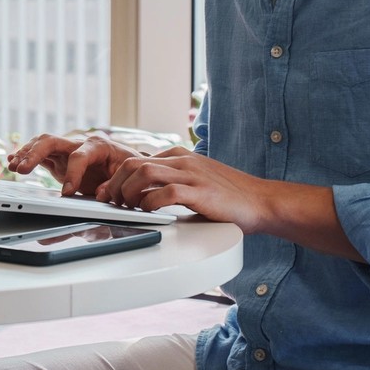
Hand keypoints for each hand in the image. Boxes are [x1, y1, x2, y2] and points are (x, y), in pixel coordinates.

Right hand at [6, 133, 136, 196]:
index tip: (67, 192)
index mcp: (98, 145)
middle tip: (22, 169)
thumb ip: (113, 185)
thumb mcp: (126, 178)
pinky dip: (25, 156)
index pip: (79, 156)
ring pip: (41, 144)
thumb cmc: (127, 170)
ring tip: (13, 166)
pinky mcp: (58, 158)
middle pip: (51, 141)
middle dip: (34, 154)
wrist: (127, 165)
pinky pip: (39, 154)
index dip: (72, 173)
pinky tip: (11, 161)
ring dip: (25, 154)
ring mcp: (66, 149)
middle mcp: (78, 143)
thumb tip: (100, 194)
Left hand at [95, 147, 269, 230]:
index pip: (135, 160)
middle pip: (133, 164)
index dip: (116, 178)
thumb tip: (144, 193)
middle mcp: (183, 161)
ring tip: (126, 207)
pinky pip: (166, 192)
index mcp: (179, 157)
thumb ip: (172, 181)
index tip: (107, 194)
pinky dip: (150, 202)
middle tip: (111, 202)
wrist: (261, 202)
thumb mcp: (195, 180)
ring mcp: (191, 175)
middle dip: (115, 184)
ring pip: (144, 172)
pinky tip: (148, 212)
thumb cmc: (229, 197)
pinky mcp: (200, 192)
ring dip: (128, 192)